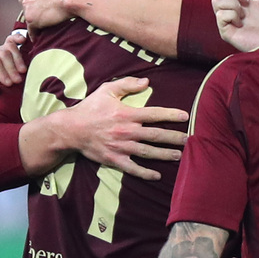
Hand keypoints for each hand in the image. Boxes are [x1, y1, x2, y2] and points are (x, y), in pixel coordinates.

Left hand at [0, 32, 27, 110]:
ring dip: (18, 60)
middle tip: (17, 81)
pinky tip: (23, 40)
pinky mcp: (5, 48)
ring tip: (22, 73)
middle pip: (3, 54)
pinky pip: (12, 40)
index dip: (2, 71)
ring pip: (10, 48)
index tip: (9, 83)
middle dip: (11, 68)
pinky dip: (18, 39)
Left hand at [20, 0, 83, 28]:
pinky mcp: (32, 20)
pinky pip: (31, 30)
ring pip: (28, 16)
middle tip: (47, 12)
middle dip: (34, 7)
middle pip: (26, 3)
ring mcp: (27, 7)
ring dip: (36, 20)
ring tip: (46, 24)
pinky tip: (41, 36)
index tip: (45, 1)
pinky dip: (35, 34)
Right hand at [64, 77, 187, 180]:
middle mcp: (127, 131)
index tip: (185, 116)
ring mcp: (121, 147)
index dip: (171, 115)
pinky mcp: (114, 159)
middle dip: (174, 137)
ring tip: (179, 155)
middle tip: (188, 139)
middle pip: (156, 135)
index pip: (154, 114)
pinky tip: (157, 175)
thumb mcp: (106, 90)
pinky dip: (145, 173)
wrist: (70, 129)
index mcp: (127, 114)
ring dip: (165, 154)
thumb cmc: (89, 108)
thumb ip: (127, 84)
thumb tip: (147, 81)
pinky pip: (133, 168)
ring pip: (148, 152)